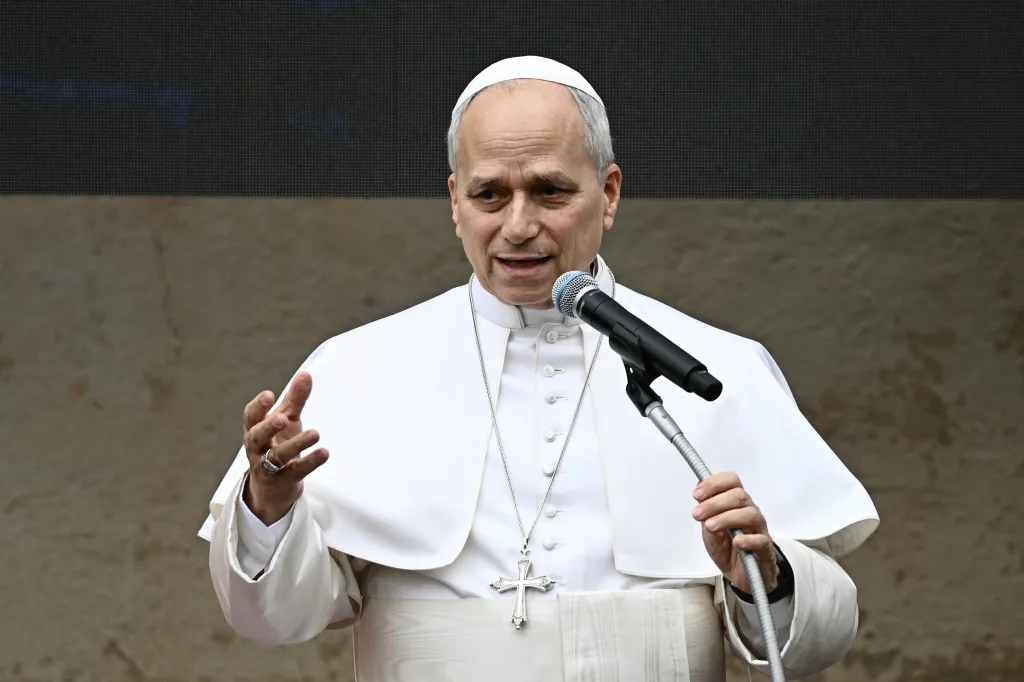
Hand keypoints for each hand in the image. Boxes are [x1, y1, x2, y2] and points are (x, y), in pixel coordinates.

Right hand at [242, 371, 328, 524]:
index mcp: (255, 430)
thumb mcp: (288, 421)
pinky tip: (324, 453)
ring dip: (296, 444)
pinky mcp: (282, 482)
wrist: (274, 488)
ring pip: (277, 456)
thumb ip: (295, 399)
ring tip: (315, 433)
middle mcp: (257, 448)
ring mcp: (267, 467)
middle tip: (283, 418)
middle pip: (256, 437)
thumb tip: (305, 374)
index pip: (250, 417)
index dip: (258, 407)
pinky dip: (310, 462)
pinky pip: (295, 472)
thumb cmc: (278, 445)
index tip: (269, 395)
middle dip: (268, 427)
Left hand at [692, 472, 778, 593]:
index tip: (697, 494)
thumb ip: (705, 515)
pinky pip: (761, 540)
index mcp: (736, 505)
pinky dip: (748, 539)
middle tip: (698, 514)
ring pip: (751, 514)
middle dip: (714, 503)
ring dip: (726, 518)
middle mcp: (749, 513)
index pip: (732, 482)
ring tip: (711, 526)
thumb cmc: (728, 549)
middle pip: (739, 496)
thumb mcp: (709, 531)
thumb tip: (700, 496)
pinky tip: (737, 542)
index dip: (714, 483)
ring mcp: (759, 530)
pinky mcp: (765, 550)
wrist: (741, 576)